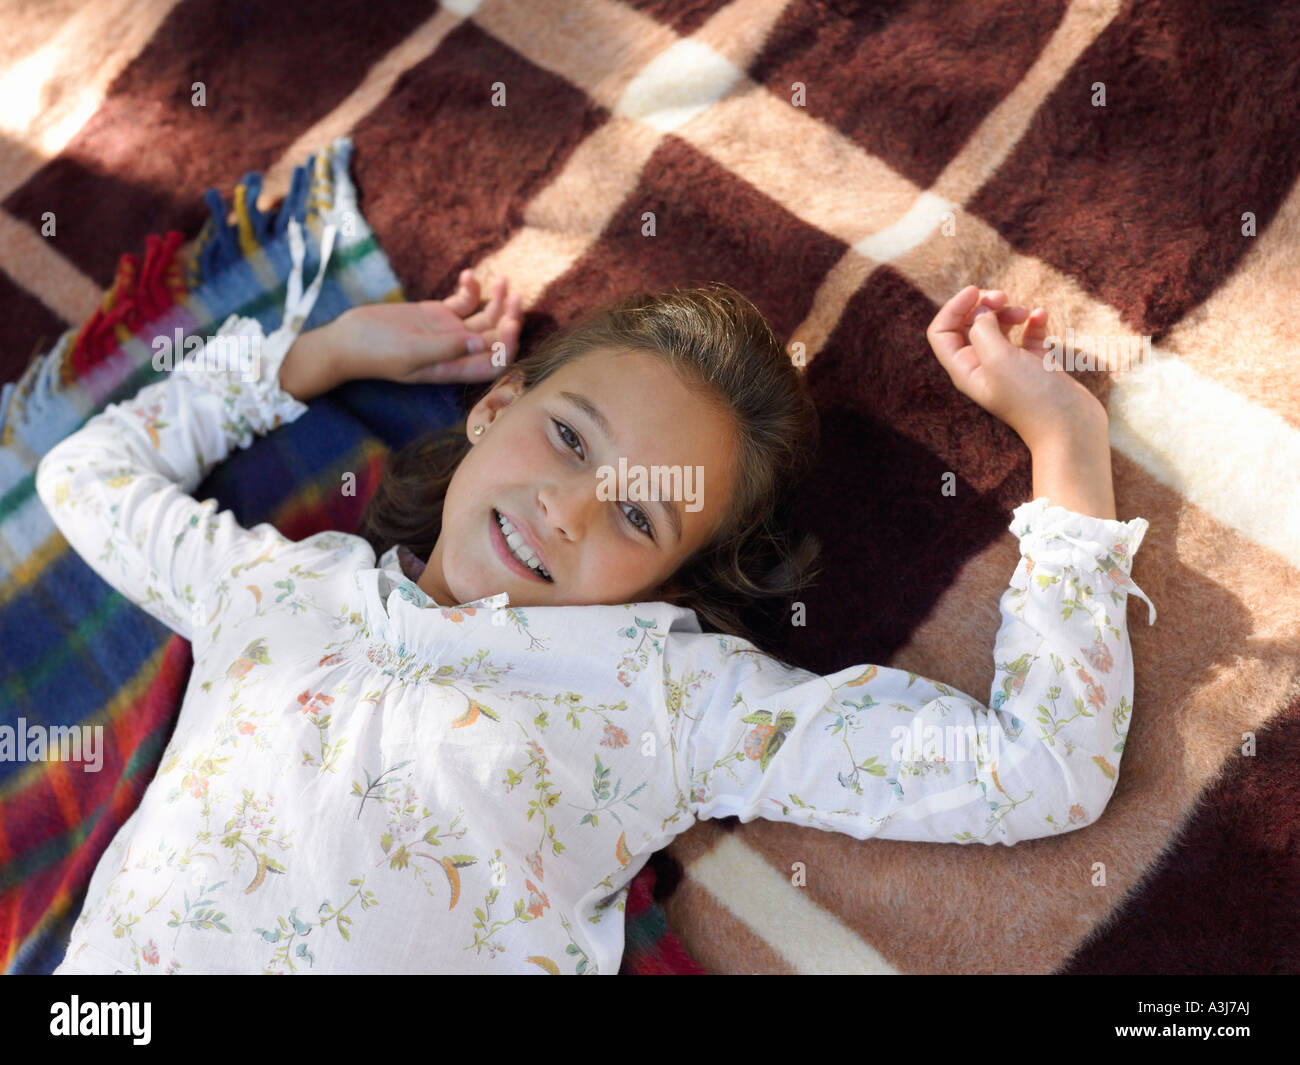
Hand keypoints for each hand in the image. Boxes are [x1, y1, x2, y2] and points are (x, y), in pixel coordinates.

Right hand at [328, 272, 523, 384]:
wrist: (347, 339)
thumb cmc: (374, 352)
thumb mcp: (409, 352)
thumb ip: (445, 349)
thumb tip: (479, 345)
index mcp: (454, 368)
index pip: (494, 363)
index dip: (509, 346)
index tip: (509, 323)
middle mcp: (457, 352)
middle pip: (495, 338)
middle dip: (509, 318)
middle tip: (514, 295)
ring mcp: (449, 331)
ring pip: (485, 317)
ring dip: (497, 300)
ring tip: (501, 279)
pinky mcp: (438, 313)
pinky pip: (465, 301)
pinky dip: (471, 288)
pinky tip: (467, 275)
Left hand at [925, 285, 1107, 450]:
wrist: (1071, 427)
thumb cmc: (1031, 397)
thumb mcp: (998, 359)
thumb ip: (982, 330)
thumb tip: (981, 310)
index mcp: (965, 370)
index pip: (942, 333)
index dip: (953, 308)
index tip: (976, 291)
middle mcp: (983, 368)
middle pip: (970, 326)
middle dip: (982, 306)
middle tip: (1001, 298)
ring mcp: (1010, 367)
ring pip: (999, 328)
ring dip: (1008, 312)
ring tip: (1022, 312)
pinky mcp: (1036, 365)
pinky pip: (1028, 336)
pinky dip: (1032, 322)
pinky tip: (1040, 315)